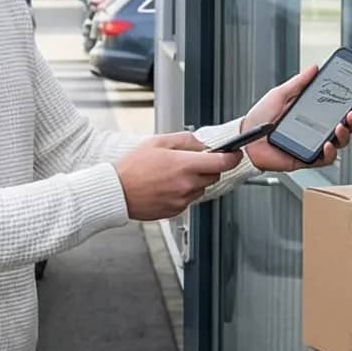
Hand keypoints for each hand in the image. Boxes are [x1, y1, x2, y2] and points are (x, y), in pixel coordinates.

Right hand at [114, 139, 241, 221]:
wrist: (117, 191)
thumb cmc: (132, 167)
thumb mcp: (158, 142)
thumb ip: (185, 140)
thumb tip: (202, 143)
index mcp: (185, 165)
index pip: (222, 162)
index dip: (233, 157)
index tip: (234, 154)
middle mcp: (187, 184)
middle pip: (214, 176)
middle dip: (208, 168)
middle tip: (191, 162)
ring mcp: (182, 199)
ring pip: (201, 189)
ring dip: (195, 181)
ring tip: (172, 175)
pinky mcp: (176, 210)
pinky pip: (188, 200)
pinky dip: (183, 193)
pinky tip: (166, 186)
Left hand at [236, 63, 351, 172]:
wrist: (245, 138)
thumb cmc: (260, 117)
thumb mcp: (280, 94)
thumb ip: (298, 83)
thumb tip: (314, 68)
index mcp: (314, 112)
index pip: (341, 107)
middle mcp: (318, 128)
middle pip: (347, 126)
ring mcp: (314, 144)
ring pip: (341, 142)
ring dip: (345, 134)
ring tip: (340, 125)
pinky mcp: (306, 159)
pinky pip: (325, 159)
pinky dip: (329, 152)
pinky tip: (327, 144)